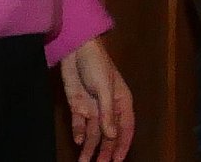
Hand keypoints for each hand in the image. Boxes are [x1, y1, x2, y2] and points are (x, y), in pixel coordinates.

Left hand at [60, 37, 134, 161]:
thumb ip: (107, 113)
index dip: (123, 144)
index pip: (125, 128)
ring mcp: (92, 108)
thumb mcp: (104, 88)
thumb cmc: (97, 64)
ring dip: (89, 147)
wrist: (75, 49)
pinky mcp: (77, 106)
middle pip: (108, 134)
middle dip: (105, 151)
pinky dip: (78, 133)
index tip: (118, 160)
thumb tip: (111, 136)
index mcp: (121, 102)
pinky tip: (77, 141)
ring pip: (93, 133)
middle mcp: (108, 108)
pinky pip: (79, 124)